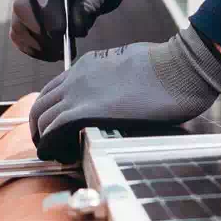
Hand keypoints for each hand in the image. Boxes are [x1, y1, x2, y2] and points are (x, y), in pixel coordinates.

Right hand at [9, 0, 141, 60]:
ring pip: (18, 24)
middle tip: (61, 49)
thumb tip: (76, 30)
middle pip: (21, 7)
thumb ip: (91, 3)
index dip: (49, 12)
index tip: (62, 33)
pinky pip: (19, 35)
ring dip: (38, 44)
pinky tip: (52, 54)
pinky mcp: (21, 14)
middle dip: (41, 31)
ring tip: (61, 54)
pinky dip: (33, 48)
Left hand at [29, 27, 220, 161]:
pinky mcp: (85, 110)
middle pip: (41, 104)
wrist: (180, 68)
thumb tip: (125, 96)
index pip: (55, 89)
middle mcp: (77, 76)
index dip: (52, 111)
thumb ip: (119, 81)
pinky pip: (53, 130)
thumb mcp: (136, 67)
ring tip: (56, 154)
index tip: (59, 127)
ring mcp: (79, 92)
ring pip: (42, 118)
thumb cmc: (170, 67)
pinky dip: (49, 145)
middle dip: (40, 127)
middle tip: (51, 145)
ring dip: (44, 138)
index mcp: (89, 64)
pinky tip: (59, 156)